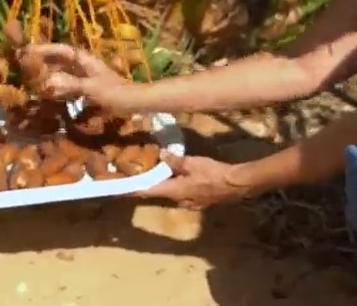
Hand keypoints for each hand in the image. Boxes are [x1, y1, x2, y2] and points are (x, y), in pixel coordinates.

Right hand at [22, 43, 131, 109]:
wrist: (134, 102)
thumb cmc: (115, 93)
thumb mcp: (92, 89)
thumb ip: (71, 84)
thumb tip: (48, 80)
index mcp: (85, 60)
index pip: (62, 50)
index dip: (45, 49)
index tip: (29, 50)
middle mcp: (84, 64)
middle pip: (60, 58)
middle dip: (44, 59)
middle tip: (25, 62)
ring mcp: (86, 75)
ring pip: (63, 70)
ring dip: (49, 71)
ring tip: (32, 76)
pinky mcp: (88, 86)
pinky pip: (68, 82)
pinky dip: (58, 84)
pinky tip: (49, 91)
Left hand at [132, 153, 250, 209]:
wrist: (237, 185)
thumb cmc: (213, 173)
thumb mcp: (192, 163)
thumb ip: (175, 161)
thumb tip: (161, 155)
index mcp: (174, 191)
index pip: (148, 191)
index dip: (133, 189)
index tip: (119, 189)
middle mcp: (179, 201)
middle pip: (157, 194)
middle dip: (147, 185)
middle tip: (135, 176)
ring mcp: (190, 202)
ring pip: (169, 193)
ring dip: (161, 185)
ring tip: (153, 174)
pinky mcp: (199, 200)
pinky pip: (180, 193)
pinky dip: (173, 185)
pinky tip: (174, 177)